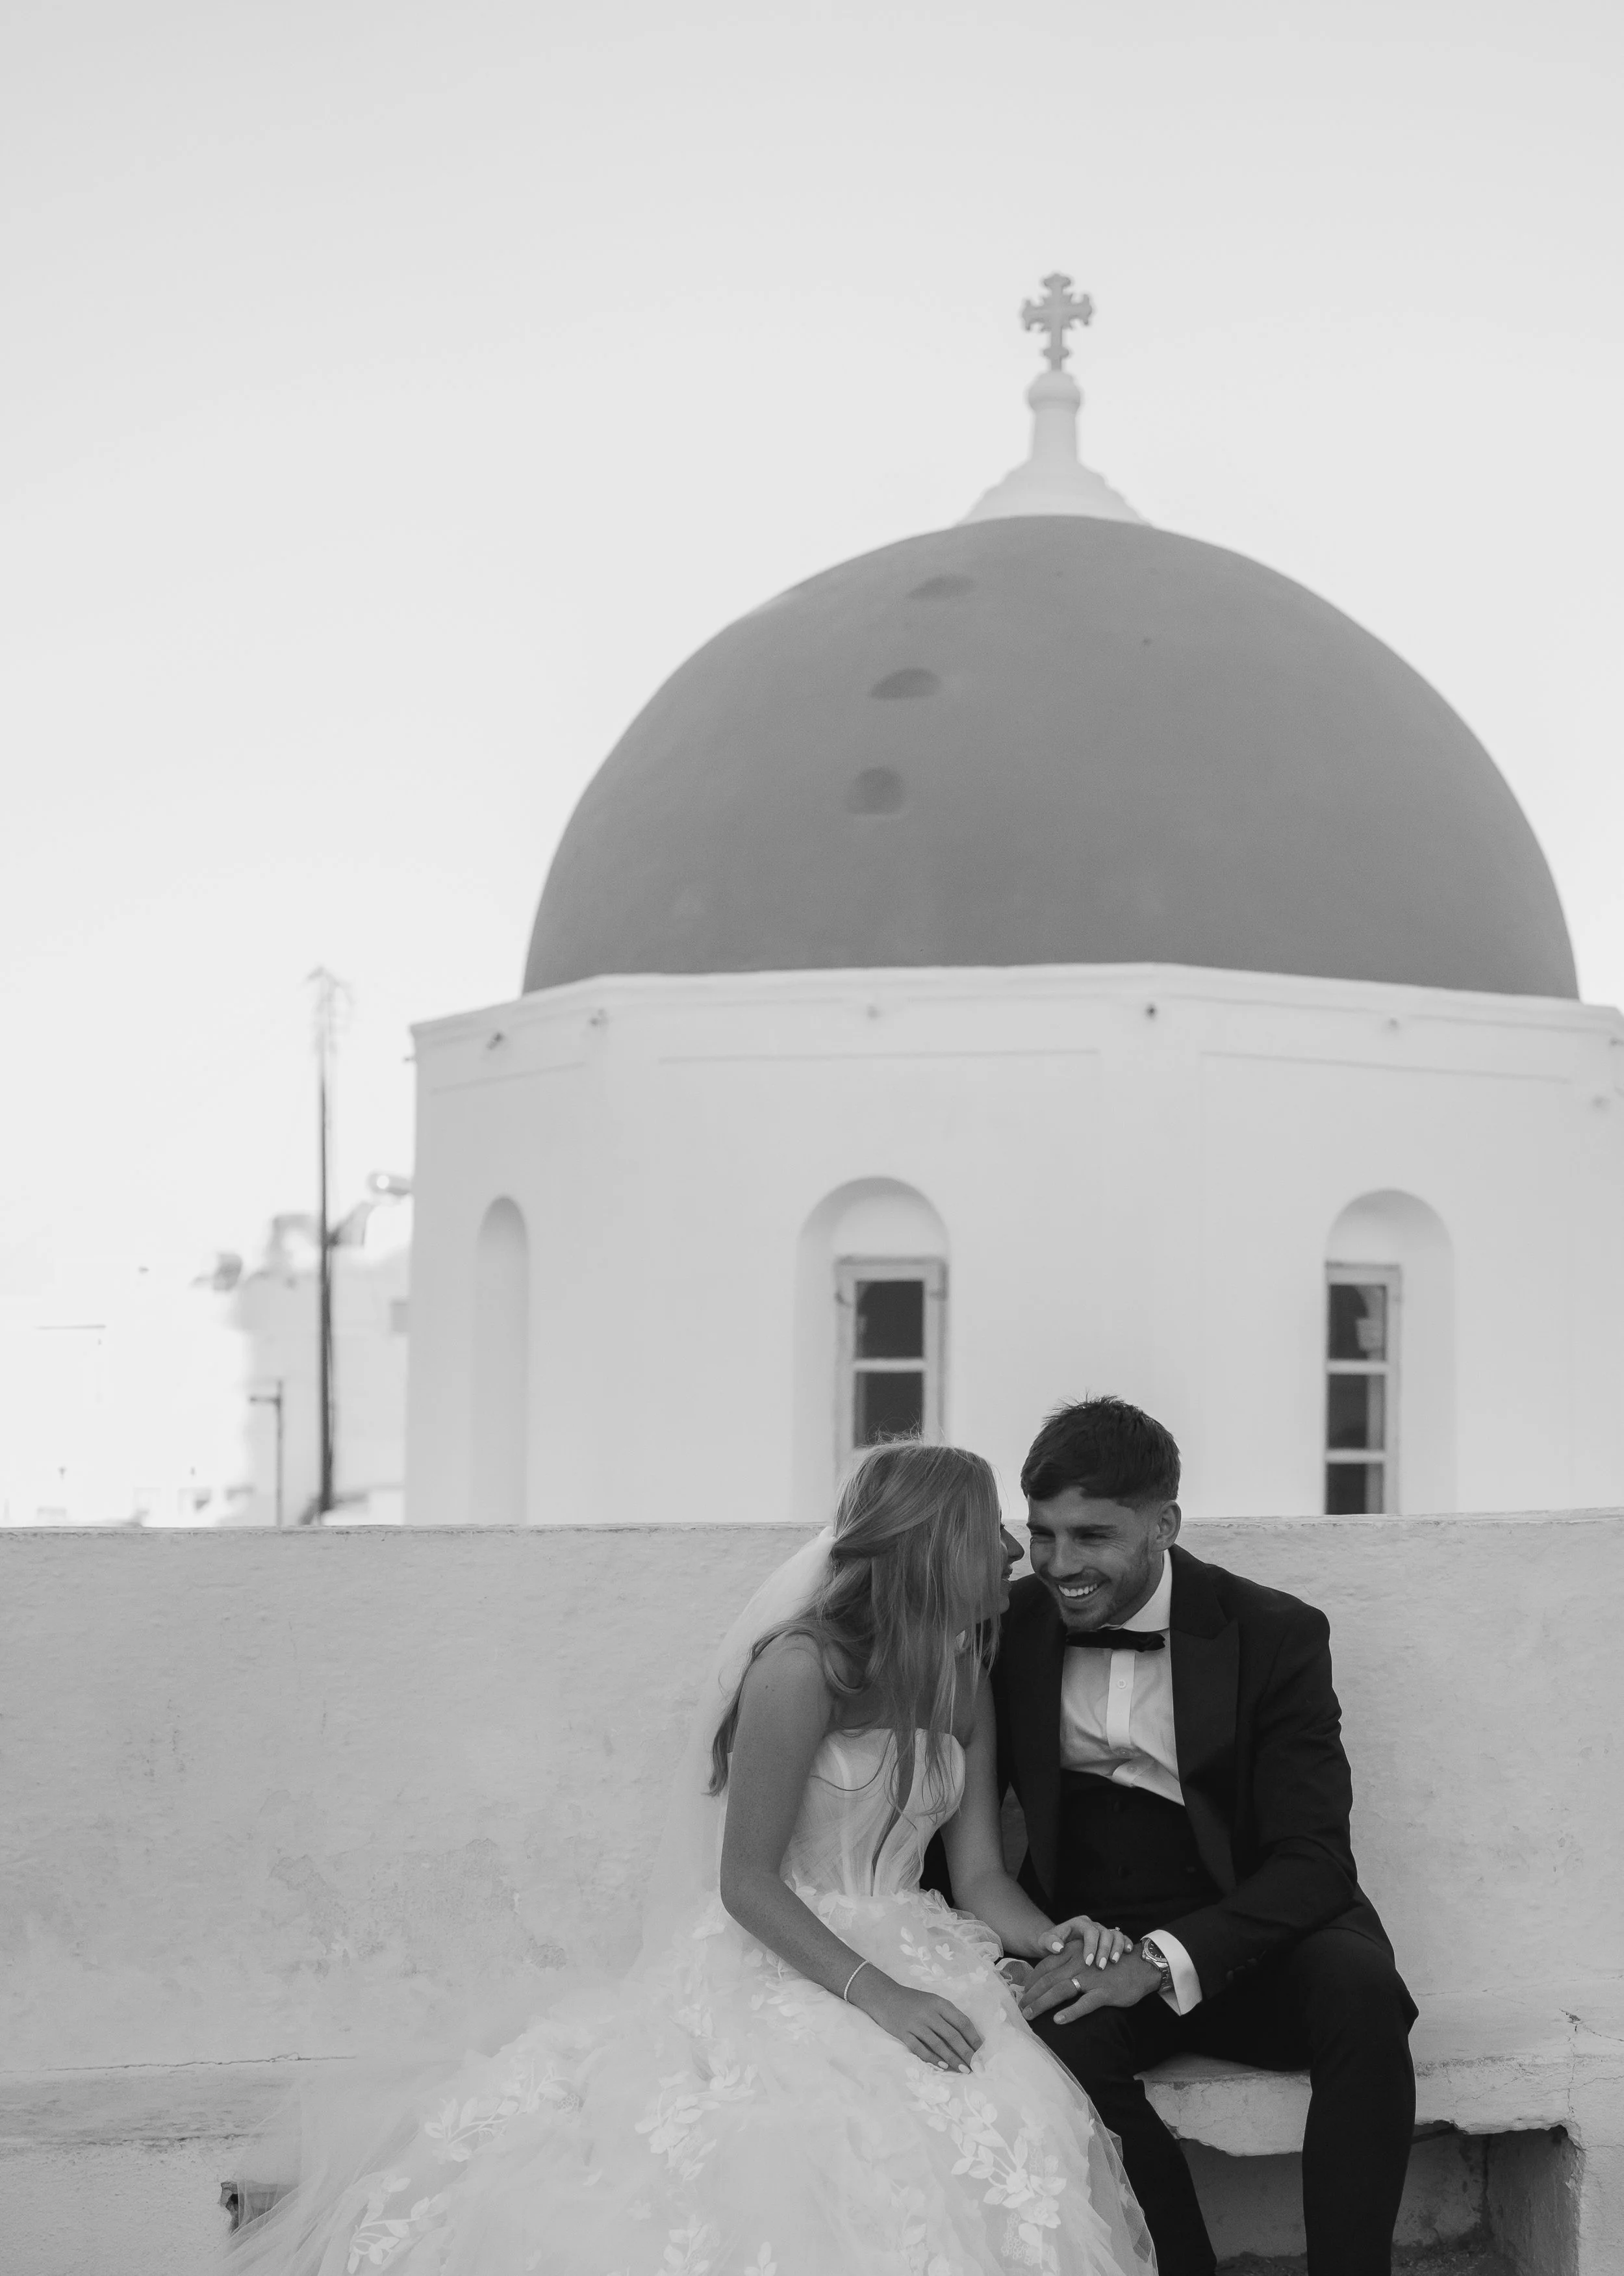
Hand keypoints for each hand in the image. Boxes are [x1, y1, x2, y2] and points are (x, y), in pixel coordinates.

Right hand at [850, 1971, 983, 2072]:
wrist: (884, 1996)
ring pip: (938, 2045)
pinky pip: (920, 2049)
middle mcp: (929, 2013)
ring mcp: (915, 2024)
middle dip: (966, 2053)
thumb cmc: (912, 2001)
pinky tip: (942, 2066)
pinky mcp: (903, 2034)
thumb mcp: (932, 2001)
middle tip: (976, 2067)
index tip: (982, 2052)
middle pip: (952, 2035)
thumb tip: (968, 2038)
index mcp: (939, 2003)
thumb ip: (947, 2016)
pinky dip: (932, 2059)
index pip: (962, 2022)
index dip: (973, 2038)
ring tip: (964, 2070)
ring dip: (952, 2059)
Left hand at [1019, 1945, 1165, 2026]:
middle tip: (1019, 2009)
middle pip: (1048, 1979)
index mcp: (1073, 1954)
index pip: (1045, 1966)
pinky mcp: (1104, 1992)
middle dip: (1031, 1995)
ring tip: (1030, 2015)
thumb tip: (1052, 1979)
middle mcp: (1079, 1964)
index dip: (1031, 1980)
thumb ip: (1071, 1964)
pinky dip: (1071, 2012)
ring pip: (1061, 1990)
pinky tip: (1059, 2020)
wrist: (1141, 1966)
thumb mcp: (1089, 1956)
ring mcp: (1091, 1978)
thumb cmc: (1112, 1964)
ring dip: (1043, 2003)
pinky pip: (1085, 2003)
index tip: (1022, 1994)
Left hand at [1042, 1915, 1133, 1972]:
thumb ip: (1050, 1942)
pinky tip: (1128, 1953)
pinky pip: (1122, 1938)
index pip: (1089, 1931)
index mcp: (1079, 1923)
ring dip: (1117, 1948)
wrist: (1057, 1944)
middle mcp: (1092, 1925)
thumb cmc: (1051, 1944)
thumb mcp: (1046, 1942)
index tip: (1088, 1962)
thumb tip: (1059, 1948)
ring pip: (1115, 1934)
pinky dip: (1126, 1944)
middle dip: (1104, 1950)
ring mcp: (1102, 1932)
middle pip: (1104, 1933)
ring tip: (1114, 1962)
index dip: (1091, 1946)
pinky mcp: (1109, 1940)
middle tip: (1101, 1967)